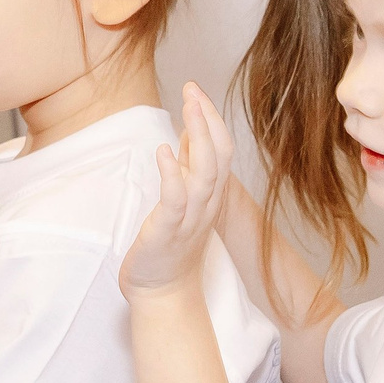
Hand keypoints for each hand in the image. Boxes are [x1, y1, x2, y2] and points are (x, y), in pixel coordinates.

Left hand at [121, 82, 232, 302]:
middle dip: (208, 120)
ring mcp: (190, 218)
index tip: (196, 89)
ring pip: (204, 173)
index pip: (220, 149)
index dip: (211, 118)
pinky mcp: (167, 232)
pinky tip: (164, 152)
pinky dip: (172, 173)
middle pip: (218, 156)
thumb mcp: (184, 199)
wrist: (163, 293)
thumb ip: (188, 166)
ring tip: (187, 109)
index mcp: (211, 194)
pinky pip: (175, 200)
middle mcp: (207, 204)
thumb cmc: (170, 245)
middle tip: (193, 89)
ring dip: (197, 138)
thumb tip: (190, 131)